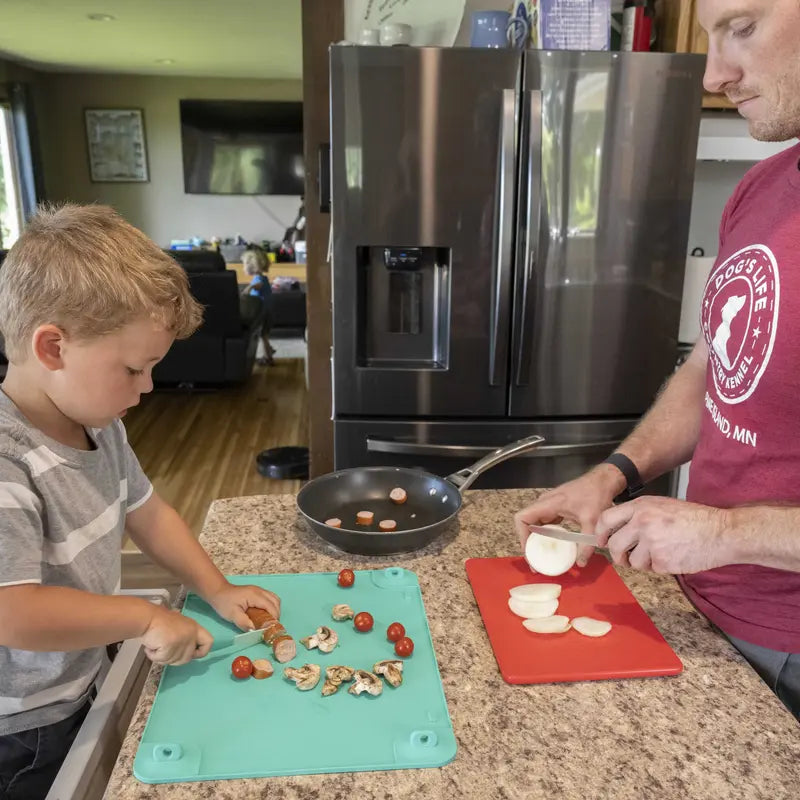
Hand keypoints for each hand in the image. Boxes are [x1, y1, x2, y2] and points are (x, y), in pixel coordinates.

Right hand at [142, 607, 212, 664]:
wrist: (146, 618)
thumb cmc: (159, 621)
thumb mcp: (179, 626)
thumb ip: (186, 637)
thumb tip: (187, 651)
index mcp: (195, 628)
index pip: (209, 643)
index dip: (200, 652)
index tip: (190, 653)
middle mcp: (191, 634)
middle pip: (187, 658)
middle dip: (174, 658)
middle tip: (164, 650)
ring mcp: (181, 641)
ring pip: (174, 661)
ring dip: (162, 657)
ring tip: (156, 644)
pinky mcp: (170, 646)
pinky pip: (162, 659)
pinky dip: (154, 656)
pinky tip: (150, 646)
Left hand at [207, 582, 280, 630]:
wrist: (217, 591)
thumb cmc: (224, 602)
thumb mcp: (232, 615)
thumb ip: (244, 623)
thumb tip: (255, 630)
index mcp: (255, 595)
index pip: (271, 606)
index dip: (274, 618)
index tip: (271, 629)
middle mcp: (260, 591)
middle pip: (276, 602)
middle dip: (276, 614)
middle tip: (270, 626)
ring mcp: (259, 590)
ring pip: (275, 599)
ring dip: (275, 610)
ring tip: (268, 621)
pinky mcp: (258, 592)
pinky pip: (270, 598)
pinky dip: (271, 606)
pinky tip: (265, 614)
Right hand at [514, 464, 624, 566]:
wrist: (603, 481)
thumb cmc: (596, 494)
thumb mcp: (592, 520)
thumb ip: (586, 543)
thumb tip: (581, 563)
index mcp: (548, 503)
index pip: (522, 518)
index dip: (521, 536)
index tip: (530, 551)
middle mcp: (544, 504)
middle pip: (526, 524)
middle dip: (528, 543)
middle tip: (535, 561)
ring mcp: (549, 505)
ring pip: (534, 524)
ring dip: (535, 540)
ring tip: (541, 557)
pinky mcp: (555, 508)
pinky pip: (544, 523)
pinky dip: (544, 536)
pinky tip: (552, 546)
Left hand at [595, 496, 729, 573]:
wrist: (721, 532)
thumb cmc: (694, 519)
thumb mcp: (662, 505)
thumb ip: (638, 515)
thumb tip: (618, 529)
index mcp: (641, 506)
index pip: (606, 519)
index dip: (600, 533)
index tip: (601, 541)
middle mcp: (642, 522)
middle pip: (614, 544)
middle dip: (618, 555)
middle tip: (626, 558)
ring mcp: (651, 542)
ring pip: (632, 561)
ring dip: (642, 562)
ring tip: (660, 554)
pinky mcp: (662, 560)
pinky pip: (651, 568)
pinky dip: (659, 567)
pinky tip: (673, 557)